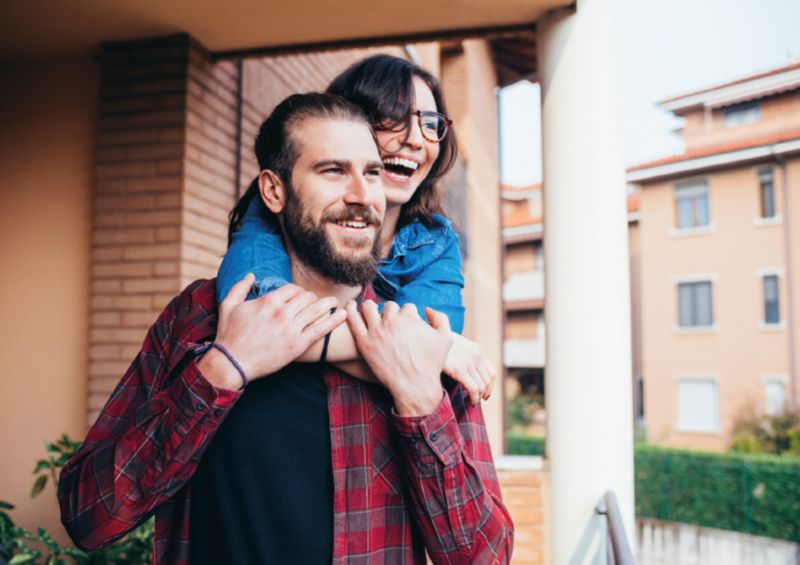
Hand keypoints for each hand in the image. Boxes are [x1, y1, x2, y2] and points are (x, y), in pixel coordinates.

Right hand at [200, 274, 346, 389]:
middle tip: (317, 302)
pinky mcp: (298, 345)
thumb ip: (239, 287)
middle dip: (313, 298)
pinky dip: (334, 320)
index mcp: (269, 301)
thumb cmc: (229, 335)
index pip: (293, 289)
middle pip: (308, 297)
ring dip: (329, 304)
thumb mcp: (229, 306)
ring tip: (335, 303)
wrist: (232, 362)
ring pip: (317, 310)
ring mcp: (291, 329)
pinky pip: (321, 329)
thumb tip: (250, 275)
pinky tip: (344, 315)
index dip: (299, 291)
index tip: (300, 297)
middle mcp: (282, 313)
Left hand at [345, 300, 451, 416]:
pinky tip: (349, 306)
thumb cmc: (431, 364)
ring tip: (372, 313)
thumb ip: (440, 318)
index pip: (406, 307)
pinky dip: (350, 310)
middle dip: (392, 313)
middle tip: (391, 323)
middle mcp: (392, 321)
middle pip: (389, 306)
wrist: (415, 386)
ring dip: (371, 308)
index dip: (408, 316)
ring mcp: (376, 331)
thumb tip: (427, 309)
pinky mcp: (364, 342)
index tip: (407, 325)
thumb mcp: (446, 339)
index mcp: (410, 317)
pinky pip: (353, 320)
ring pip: (369, 307)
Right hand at [443, 333, 495, 404]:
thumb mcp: (458, 345)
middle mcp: (477, 357)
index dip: (490, 387)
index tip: (484, 394)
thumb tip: (466, 371)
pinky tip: (469, 401)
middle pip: (487, 382)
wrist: (430, 335)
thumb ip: (465, 356)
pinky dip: (474, 398)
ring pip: (481, 387)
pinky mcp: (459, 370)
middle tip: (475, 400)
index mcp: (478, 351)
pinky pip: (473, 389)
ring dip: (477, 398)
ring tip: (470, 401)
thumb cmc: (440, 342)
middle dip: (483, 394)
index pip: (492, 374)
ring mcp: (469, 363)